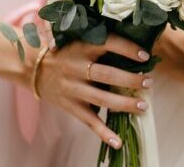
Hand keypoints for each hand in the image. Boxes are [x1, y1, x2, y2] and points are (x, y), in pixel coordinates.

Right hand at [36, 35, 152, 148]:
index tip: (145, 56)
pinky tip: (118, 141)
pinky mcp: (70, 106)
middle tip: (149, 82)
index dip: (127, 49)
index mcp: (82, 48)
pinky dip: (104, 133)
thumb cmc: (66, 52)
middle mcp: (76, 68)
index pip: (108, 44)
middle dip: (130, 80)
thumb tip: (137, 52)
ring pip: (102, 99)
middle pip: (107, 75)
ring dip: (124, 104)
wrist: (34, 68)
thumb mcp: (81, 42)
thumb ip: (102, 46)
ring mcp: (73, 89)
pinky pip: (89, 121)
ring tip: (143, 106)